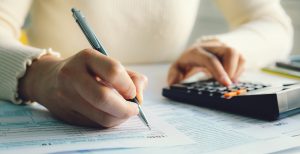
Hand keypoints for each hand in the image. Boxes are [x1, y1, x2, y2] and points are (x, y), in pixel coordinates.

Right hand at [18, 49, 147, 127]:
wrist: (48, 80)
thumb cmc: (86, 71)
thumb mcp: (106, 64)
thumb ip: (130, 77)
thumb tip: (140, 97)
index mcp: (86, 57)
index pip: (113, 71)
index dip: (129, 86)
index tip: (134, 93)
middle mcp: (72, 75)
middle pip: (104, 98)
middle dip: (126, 108)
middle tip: (134, 109)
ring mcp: (67, 96)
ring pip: (101, 116)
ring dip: (120, 118)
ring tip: (124, 112)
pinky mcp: (66, 114)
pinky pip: (95, 124)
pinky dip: (109, 121)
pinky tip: (111, 114)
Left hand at [168, 40, 244, 85]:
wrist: (201, 48)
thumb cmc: (189, 60)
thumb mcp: (179, 66)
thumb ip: (174, 74)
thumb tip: (173, 83)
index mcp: (197, 51)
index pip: (210, 59)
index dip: (219, 71)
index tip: (225, 84)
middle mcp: (212, 46)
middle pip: (230, 51)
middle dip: (231, 70)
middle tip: (228, 85)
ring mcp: (224, 47)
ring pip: (238, 55)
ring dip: (236, 71)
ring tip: (229, 82)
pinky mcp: (233, 51)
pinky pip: (242, 59)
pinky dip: (239, 71)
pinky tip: (231, 78)